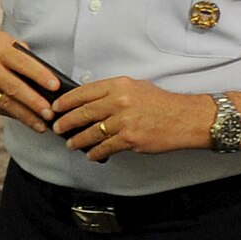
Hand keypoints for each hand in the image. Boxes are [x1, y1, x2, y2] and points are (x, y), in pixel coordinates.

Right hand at [0, 26, 63, 132]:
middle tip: (50, 114)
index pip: (22, 63)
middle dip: (33, 103)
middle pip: (12, 88)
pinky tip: (23, 119)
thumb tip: (45, 79)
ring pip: (3, 103)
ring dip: (24, 116)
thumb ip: (22, 56)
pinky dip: (10, 114)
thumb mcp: (4, 40)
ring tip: (41, 125)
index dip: (40, 75)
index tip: (56, 87)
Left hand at [52, 77, 217, 159]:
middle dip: (66, 122)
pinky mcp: (129, 139)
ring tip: (70, 144)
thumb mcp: (136, 87)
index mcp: (119, 85)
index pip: (84, 92)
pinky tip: (90, 153)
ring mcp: (124, 121)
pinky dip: (95, 152)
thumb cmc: (162, 103)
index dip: (66, 101)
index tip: (56, 107)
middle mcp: (120, 101)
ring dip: (77, 140)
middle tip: (57, 127)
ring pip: (91, 133)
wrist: (185, 118)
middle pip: (83, 113)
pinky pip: (105, 147)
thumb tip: (89, 101)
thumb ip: (113, 92)